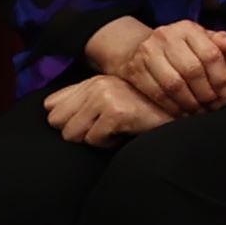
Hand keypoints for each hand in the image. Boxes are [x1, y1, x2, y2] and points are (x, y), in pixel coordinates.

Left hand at [42, 72, 169, 142]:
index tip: (91, 122)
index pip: (50, 106)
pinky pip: (93, 140)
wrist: (178, 114)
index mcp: (92, 81)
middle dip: (77, 131)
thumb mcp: (109, 100)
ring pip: (72, 133)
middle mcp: (96, 84)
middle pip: (56, 121)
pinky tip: (126, 132)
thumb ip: (80, 100)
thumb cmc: (142, 113)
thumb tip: (48, 107)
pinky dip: (108, 143)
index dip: (68, 120)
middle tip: (102, 128)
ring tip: (115, 130)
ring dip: (93, 138)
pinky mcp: (116, 111)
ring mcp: (106, 96)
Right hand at [101, 18, 225, 114]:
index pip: (210, 54)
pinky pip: (157, 94)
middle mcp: (166, 37)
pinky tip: (181, 112)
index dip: (219, 76)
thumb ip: (218, 41)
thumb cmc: (180, 46)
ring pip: (173, 84)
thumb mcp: (200, 38)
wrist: (141, 47)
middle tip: (211, 104)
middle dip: (205, 92)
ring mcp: (147, 53)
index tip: (223, 91)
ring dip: (189, 102)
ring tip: (198, 110)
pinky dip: (172, 106)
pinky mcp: (135, 70)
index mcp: (187, 28)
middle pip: (192, 70)